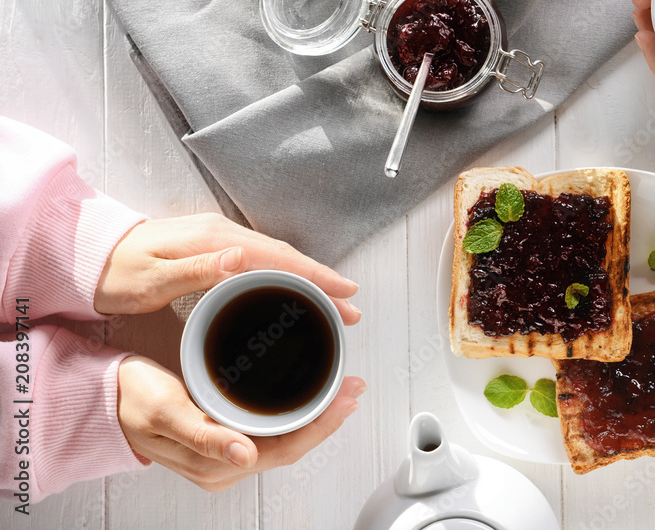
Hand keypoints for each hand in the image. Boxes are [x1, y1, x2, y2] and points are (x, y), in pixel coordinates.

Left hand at [96, 213, 359, 323]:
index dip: (315, 275)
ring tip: (333, 304)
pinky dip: (286, 277)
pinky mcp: (214, 249)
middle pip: (286, 257)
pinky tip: (293, 293)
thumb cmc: (116, 272)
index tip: (344, 292)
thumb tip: (243, 256)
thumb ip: (198, 269)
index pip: (278, 257)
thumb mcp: (152, 278)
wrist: (90, 255)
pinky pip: (262, 262)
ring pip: (277, 260)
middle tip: (350, 308)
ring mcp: (221, 240)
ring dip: (308, 280)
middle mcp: (224, 234)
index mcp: (216, 239)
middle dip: (323, 281)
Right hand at [118, 356, 365, 491]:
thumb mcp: (167, 411)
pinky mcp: (225, 436)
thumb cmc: (133, 402)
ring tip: (340, 390)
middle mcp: (227, 463)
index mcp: (217, 463)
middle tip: (353, 387)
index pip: (286, 448)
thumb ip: (205, 436)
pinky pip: (270, 431)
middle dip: (328, 417)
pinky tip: (307, 396)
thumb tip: (244, 455)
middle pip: (293, 444)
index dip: (322, 424)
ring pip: (284, 439)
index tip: (346, 396)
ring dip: (315, 415)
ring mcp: (227, 452)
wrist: (105, 400)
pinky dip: (293, 413)